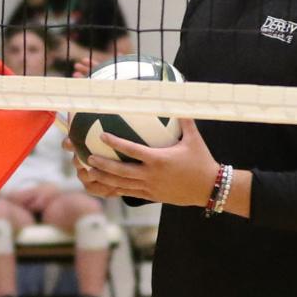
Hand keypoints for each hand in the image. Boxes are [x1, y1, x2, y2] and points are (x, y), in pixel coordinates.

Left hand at [73, 120, 219, 208]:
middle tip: (88, 158)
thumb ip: (184, 119)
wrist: (209, 188)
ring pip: (122, 184)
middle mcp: (151, 175)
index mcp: (159, 159)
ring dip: (105, 178)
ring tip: (89, 172)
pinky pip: (130, 193)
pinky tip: (106, 185)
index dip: (115, 143)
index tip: (102, 136)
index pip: (132, 150)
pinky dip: (116, 189)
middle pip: (121, 171)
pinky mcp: (152, 196)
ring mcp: (150, 187)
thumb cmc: (202, 161)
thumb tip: (180, 100)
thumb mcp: (193, 139)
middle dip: (102, 165)